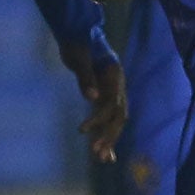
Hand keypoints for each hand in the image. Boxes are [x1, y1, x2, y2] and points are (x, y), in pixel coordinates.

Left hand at [63, 43, 126, 164]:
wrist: (76, 35)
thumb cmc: (77, 44)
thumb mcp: (79, 58)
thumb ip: (86, 77)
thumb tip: (93, 98)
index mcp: (115, 75)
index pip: (111, 103)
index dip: (98, 119)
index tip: (82, 131)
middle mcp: (118, 86)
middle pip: (118, 116)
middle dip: (109, 136)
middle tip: (97, 154)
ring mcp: (112, 92)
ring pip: (115, 120)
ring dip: (108, 139)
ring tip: (100, 159)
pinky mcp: (104, 97)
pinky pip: (107, 119)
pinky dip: (105, 133)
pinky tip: (102, 151)